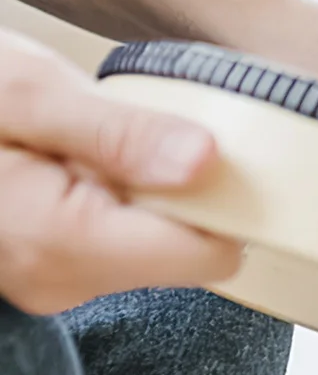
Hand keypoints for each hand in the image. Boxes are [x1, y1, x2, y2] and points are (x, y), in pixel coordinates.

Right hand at [0, 31, 240, 314]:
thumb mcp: (26, 93)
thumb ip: (118, 132)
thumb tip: (207, 162)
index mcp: (63, 242)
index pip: (209, 254)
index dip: (232, 200)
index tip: (228, 148)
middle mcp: (61, 281)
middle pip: (189, 249)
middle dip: (191, 190)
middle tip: (154, 127)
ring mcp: (52, 281)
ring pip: (157, 243)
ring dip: (154, 189)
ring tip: (106, 138)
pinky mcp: (49, 267)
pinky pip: (120, 237)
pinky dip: (123, 196)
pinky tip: (89, 158)